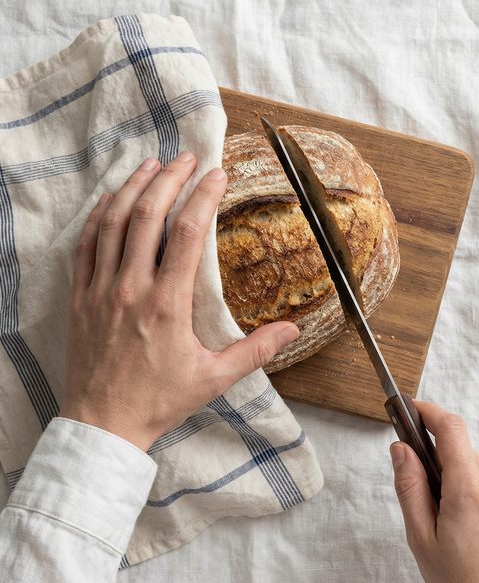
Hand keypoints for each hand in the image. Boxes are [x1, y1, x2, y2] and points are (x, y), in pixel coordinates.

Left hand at [59, 153, 298, 451]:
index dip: (203, 196)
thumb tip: (294, 331)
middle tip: (187, 158)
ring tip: (152, 165)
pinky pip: (86, 245)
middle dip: (170, 179)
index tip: (217, 174)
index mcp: (167, 305)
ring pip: (113, 223)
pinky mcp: (81, 297)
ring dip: (133, 187)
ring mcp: (101, 290)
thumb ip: (255, 351)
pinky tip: (111, 199)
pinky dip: (99, 216)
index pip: (186, 234)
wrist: (103, 424)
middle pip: (148, 216)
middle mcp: (131, 289)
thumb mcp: (214, 379)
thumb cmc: (158, 402)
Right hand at [390, 400, 478, 582]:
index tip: (410, 409)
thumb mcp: (421, 537)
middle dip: (437, 462)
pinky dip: (475, 495)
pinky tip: (470, 530)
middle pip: (460, 451)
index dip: (427, 411)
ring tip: (450, 526)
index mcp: (469, 489)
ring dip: (457, 482)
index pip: (449, 427)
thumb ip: (409, 486)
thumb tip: (401, 449)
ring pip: (475, 469)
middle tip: (424, 498)